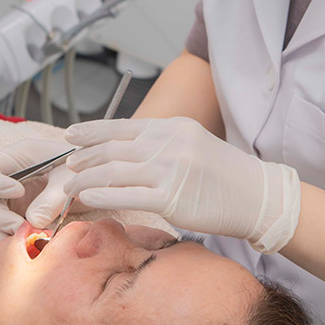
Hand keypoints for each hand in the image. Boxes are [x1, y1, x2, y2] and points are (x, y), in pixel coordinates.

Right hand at [0, 139, 87, 241]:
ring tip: (25, 238)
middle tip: (20, 227)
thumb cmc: (84, 171)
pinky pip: (1, 231)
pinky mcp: (16, 217)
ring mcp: (9, 199)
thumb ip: (53, 198)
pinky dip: (10, 240)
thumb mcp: (72, 180)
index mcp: (16, 157)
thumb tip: (33, 222)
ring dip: (0, 232)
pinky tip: (28, 243)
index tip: (17, 192)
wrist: (95, 185)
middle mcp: (7, 178)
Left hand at [63, 117, 300, 253]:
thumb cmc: (225, 175)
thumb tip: (126, 151)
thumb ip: (161, 144)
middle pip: (113, 149)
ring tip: (70, 186)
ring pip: (114, 171)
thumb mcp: (193, 145)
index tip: (71, 136)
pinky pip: (128, 195)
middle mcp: (168, 144)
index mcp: (172, 127)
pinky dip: (103, 194)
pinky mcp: (172, 198)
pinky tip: (86, 197)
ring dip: (86, 178)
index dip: (92, 131)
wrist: (258, 196)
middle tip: (67, 166)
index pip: (122, 127)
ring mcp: (170, 170)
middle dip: (84, 158)